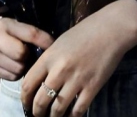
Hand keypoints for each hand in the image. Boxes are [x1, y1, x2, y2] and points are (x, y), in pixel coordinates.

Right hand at [0, 5, 53, 80]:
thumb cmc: (14, 25)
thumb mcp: (23, 21)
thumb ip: (34, 30)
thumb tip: (54, 44)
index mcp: (5, 23)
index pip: (31, 34)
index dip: (46, 41)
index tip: (54, 45)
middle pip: (20, 54)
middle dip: (29, 55)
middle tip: (34, 53)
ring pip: (16, 69)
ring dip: (24, 66)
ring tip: (26, 59)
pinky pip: (11, 77)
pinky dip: (17, 73)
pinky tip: (17, 64)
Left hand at [20, 0, 136, 115]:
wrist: (111, 29)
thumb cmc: (85, 32)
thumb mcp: (60, 42)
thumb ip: (49, 60)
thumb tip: (41, 79)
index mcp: (49, 57)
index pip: (28, 84)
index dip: (24, 99)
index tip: (26, 104)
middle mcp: (60, 71)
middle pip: (40, 101)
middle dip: (37, 112)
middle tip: (38, 115)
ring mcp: (76, 80)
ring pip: (58, 109)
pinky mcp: (92, 87)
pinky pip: (78, 109)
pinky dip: (72, 116)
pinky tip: (70, 116)